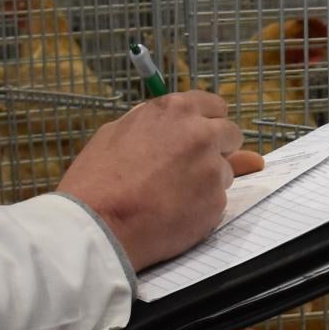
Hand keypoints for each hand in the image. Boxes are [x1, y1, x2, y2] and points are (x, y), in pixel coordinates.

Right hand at [57, 92, 267, 268]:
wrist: (97, 223)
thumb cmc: (98, 178)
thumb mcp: (118, 133)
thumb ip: (159, 126)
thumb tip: (187, 123)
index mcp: (176, 110)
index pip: (215, 106)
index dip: (207, 123)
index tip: (199, 137)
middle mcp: (201, 134)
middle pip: (231, 134)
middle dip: (217, 148)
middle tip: (188, 167)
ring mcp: (212, 168)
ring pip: (225, 170)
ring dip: (207, 180)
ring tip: (171, 195)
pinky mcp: (216, 201)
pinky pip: (218, 200)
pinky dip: (202, 207)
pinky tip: (173, 213)